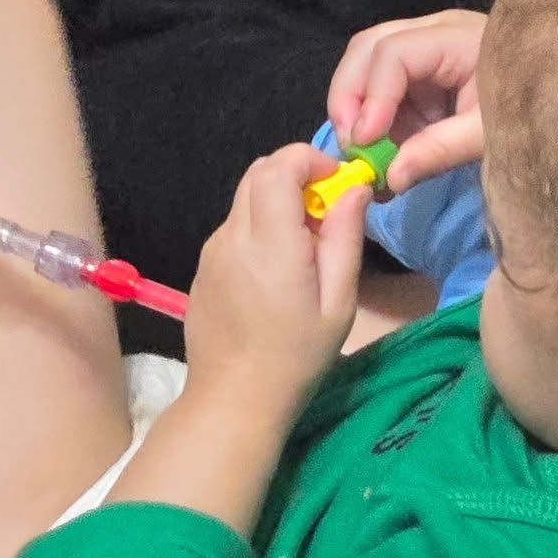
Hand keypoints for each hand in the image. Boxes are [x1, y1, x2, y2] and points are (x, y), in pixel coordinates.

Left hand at [183, 144, 368, 413]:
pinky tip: (276, 271)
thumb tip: (354, 188)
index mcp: (269, 240)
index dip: (309, 159)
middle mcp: (233, 234)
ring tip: (305, 247)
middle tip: (326, 212)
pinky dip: (259, 226)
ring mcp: (212, 248)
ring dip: (277, 202)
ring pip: (245, 198)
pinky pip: (235, 227)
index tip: (337, 183)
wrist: (233, 397)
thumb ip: (345, 238)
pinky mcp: (204, 264)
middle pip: (259, 172)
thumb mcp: (337, 303)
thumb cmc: (296, 355)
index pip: (278, 166)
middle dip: (295, 174)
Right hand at [326, 9, 485, 193]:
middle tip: (350, 144)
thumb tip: (389, 176)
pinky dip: (376, 113)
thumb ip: (439, 151)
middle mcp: (434, 30)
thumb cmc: (537, 114)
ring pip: (368, 59)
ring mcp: (427, 44)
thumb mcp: (491, 136)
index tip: (366, 141)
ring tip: (363, 148)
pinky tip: (384, 145)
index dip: (372, 96)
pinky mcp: (425, 66)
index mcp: (457, 37)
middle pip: (368, 45)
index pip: (394, 53)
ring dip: (358, 104)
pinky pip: (384, 82)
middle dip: (349, 94)